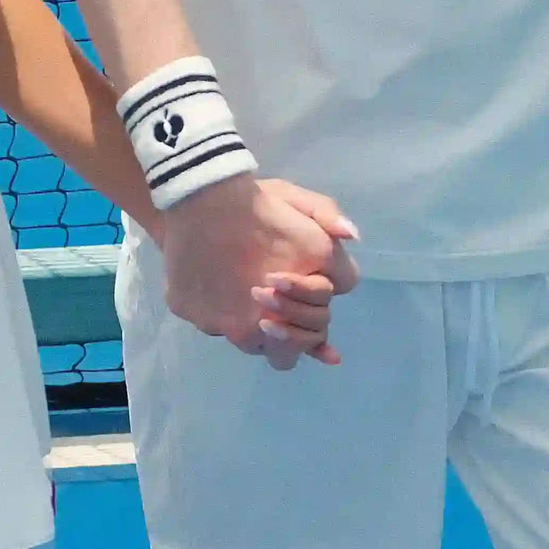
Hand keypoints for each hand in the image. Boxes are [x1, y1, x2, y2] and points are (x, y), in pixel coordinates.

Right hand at [161, 174, 359, 369]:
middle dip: (286, 333)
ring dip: (250, 324)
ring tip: (241, 290)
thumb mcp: (297, 199)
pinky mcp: (197, 318)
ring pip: (249, 341)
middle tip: (274, 303)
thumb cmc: (253, 201)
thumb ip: (327, 218)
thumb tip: (351, 237)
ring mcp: (229, 326)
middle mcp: (269, 322)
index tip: (302, 290)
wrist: (198, 197)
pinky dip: (214, 308)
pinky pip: (211, 323)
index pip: (320, 328)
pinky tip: (212, 281)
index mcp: (304, 296)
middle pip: (287, 352)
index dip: (313, 309)